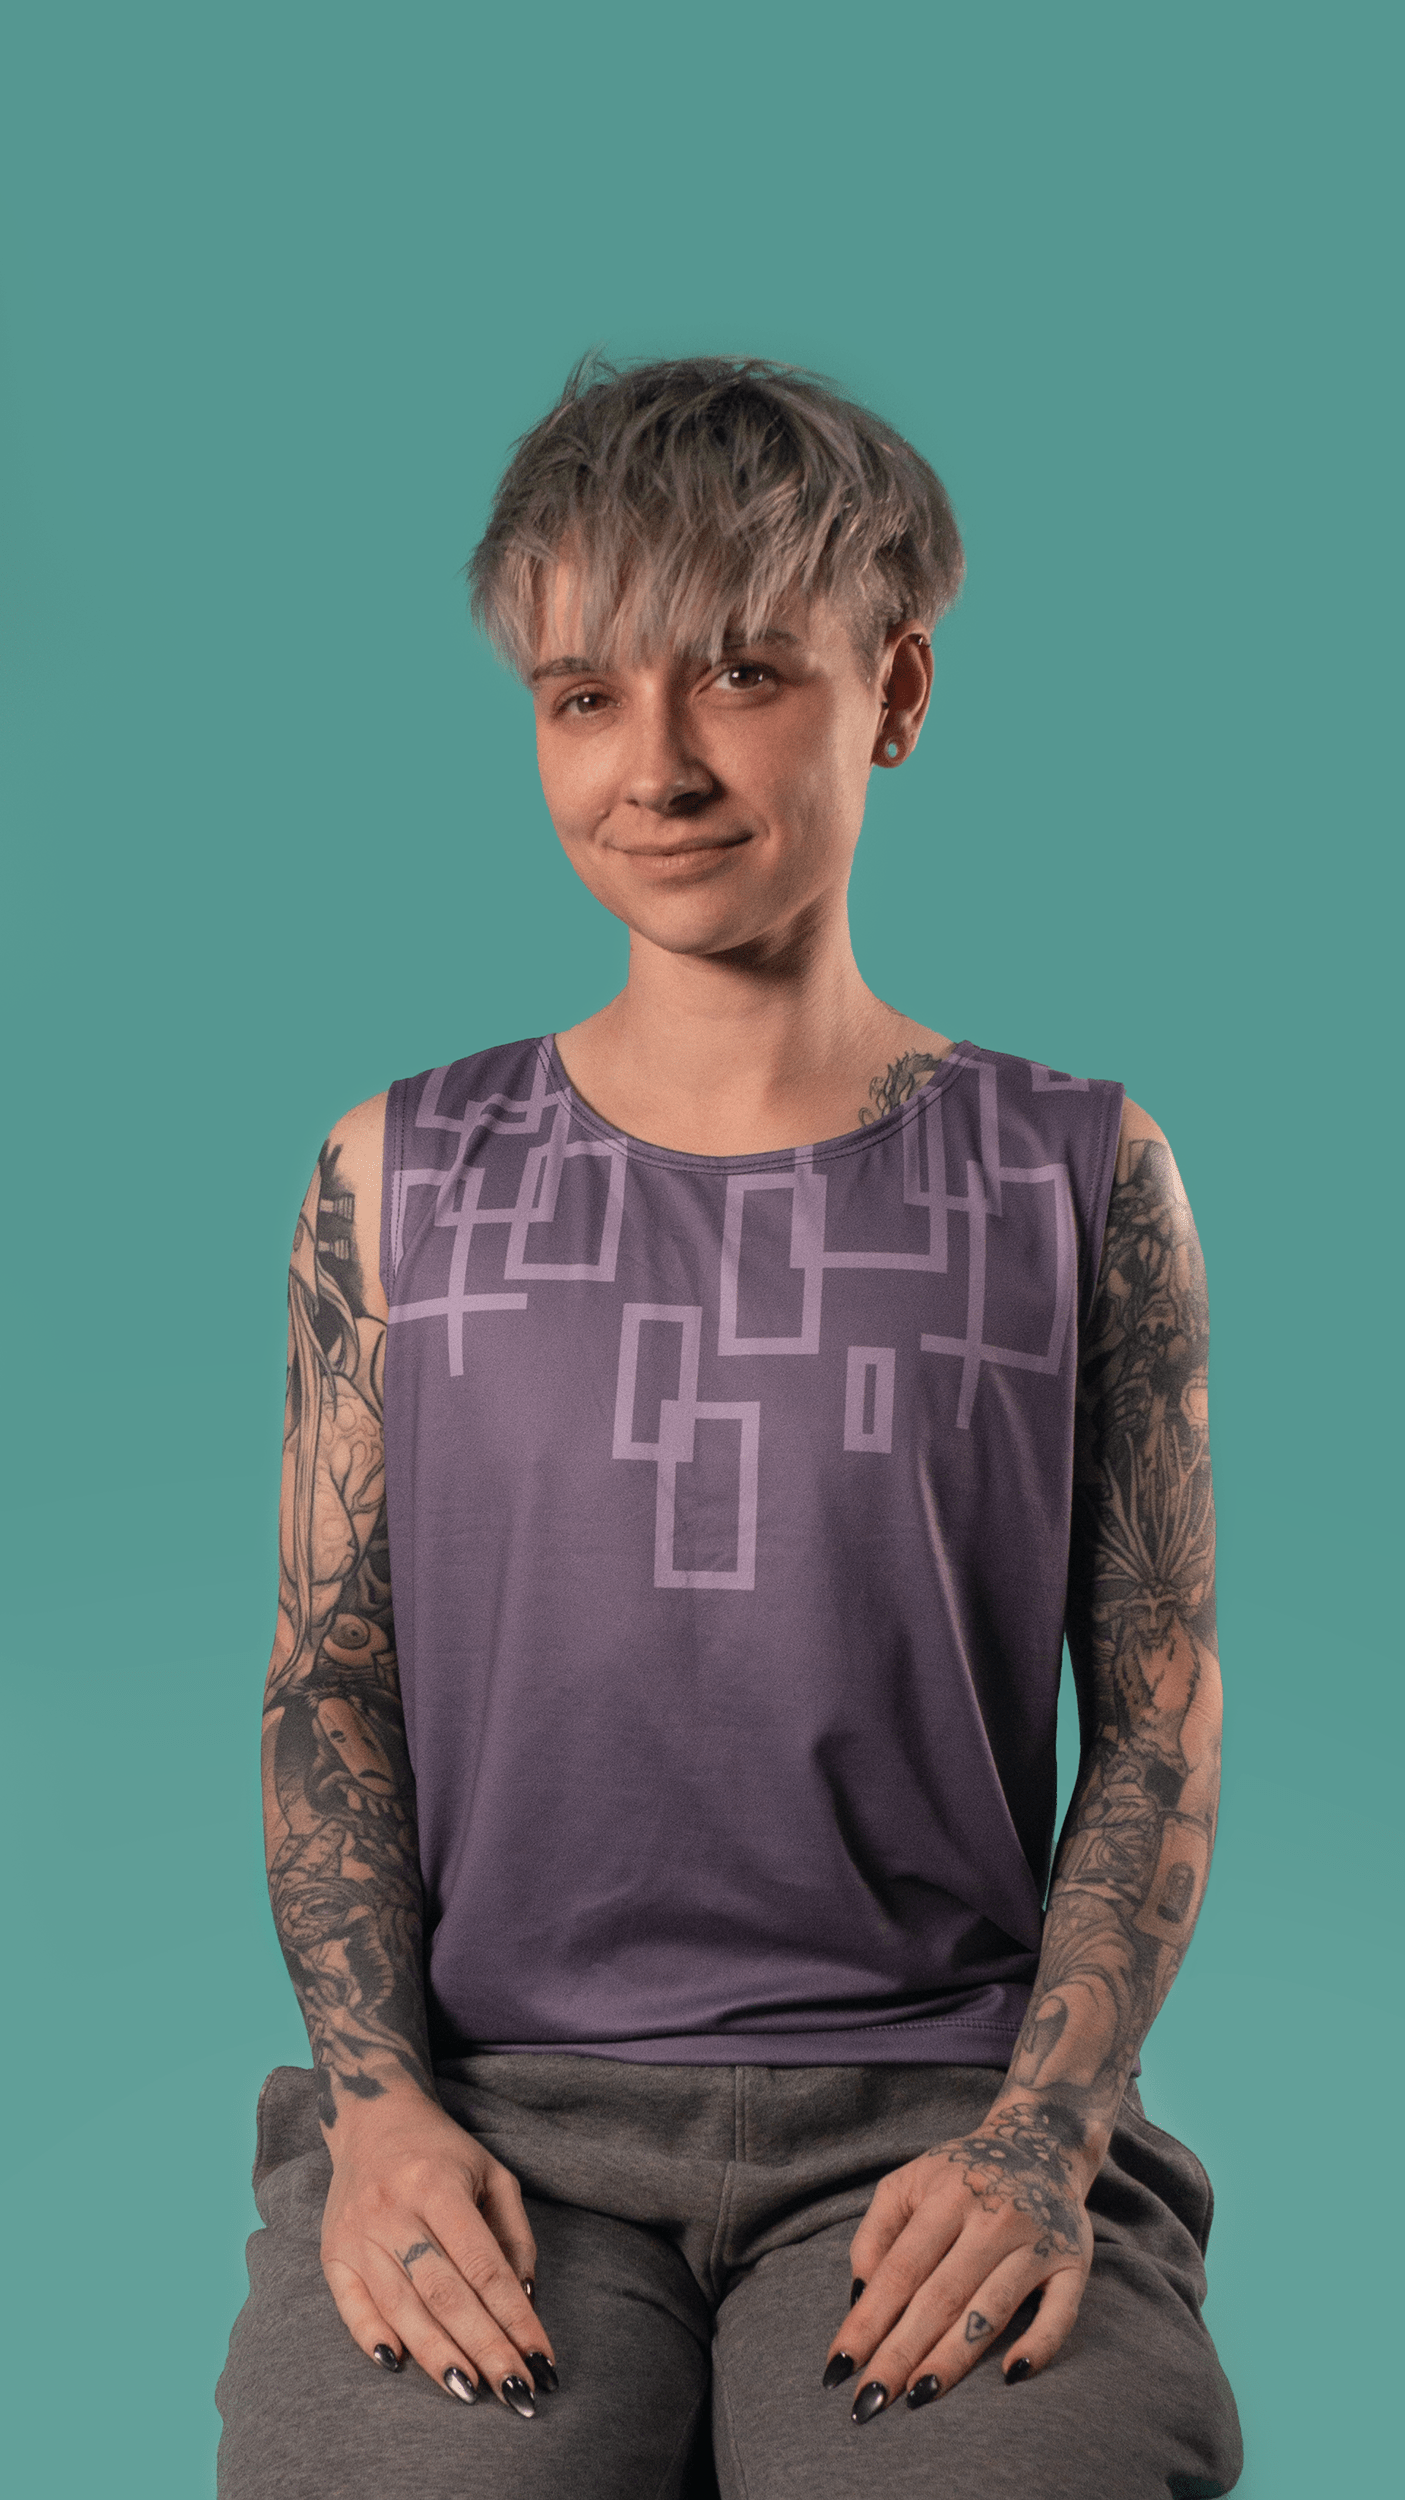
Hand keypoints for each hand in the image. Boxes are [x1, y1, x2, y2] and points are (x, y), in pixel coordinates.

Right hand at [318, 2087, 557, 2414]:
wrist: (372, 2120)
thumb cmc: (444, 2153)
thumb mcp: (493, 2175)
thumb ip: (513, 2236)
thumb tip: (524, 2300)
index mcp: (437, 2185)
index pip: (484, 2267)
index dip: (515, 2318)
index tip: (541, 2361)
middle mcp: (393, 2210)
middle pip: (444, 2294)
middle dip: (484, 2349)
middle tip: (516, 2394)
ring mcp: (357, 2233)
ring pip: (401, 2307)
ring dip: (437, 2356)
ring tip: (472, 2393)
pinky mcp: (332, 2252)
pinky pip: (351, 2305)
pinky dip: (372, 2338)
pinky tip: (399, 2365)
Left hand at [823, 2097, 1096, 2419]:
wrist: (1041, 2145)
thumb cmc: (961, 2176)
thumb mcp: (909, 2183)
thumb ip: (876, 2234)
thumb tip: (858, 2297)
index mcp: (947, 2196)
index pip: (899, 2271)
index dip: (867, 2321)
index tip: (838, 2367)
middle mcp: (993, 2217)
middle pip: (939, 2297)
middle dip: (900, 2353)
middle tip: (869, 2402)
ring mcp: (1037, 2240)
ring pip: (990, 2310)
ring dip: (953, 2359)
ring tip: (917, 2397)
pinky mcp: (1074, 2262)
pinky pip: (1060, 2313)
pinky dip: (1039, 2345)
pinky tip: (1010, 2375)